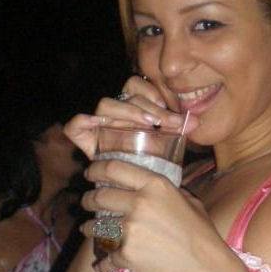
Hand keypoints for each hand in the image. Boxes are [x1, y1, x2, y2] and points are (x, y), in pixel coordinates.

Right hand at [63, 75, 198, 158]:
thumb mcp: (170, 140)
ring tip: (148, 125)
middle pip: (125, 96)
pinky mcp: (86, 141)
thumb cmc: (155, 159)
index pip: (135, 84)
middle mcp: (116, 114)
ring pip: (106, 105)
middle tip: (165, 122)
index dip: (150, 91)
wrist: (140, 187)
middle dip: (149, 107)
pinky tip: (98, 124)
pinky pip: (75, 126)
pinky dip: (82, 122)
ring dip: (129, 112)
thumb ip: (179, 128)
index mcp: (133, 108)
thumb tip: (195, 121)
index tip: (167, 108)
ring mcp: (100, 126)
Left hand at [81, 155, 225, 271]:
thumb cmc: (201, 232)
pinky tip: (102, 264)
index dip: (96, 169)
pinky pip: (107, 257)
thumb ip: (166, 191)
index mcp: (155, 185)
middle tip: (87, 201)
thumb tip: (150, 187)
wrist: (202, 266)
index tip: (90, 172)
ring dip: (89, 228)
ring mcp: (130, 229)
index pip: (113, 168)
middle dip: (88, 199)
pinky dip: (103, 262)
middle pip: (99, 196)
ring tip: (88, 229)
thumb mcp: (188, 200)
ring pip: (96, 226)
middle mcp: (139, 203)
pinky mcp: (126, 253)